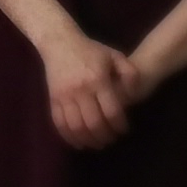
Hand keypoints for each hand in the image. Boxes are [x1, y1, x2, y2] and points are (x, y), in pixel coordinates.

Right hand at [39, 30, 138, 150]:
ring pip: (76, 127)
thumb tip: (134, 95)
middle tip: (112, 139)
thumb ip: (129, 73)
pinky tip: (79, 142)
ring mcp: (64, 96)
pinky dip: (69, 137)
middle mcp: (80, 90)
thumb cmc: (90, 50)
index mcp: (98, 80)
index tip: (124, 130)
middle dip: (105, 136)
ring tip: (97, 144)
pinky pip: (60, 124)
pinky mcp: (53, 99)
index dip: (119, 125)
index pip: (111, 111)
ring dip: (88, 140)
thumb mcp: (114, 55)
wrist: (59, 42)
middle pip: (94, 123)